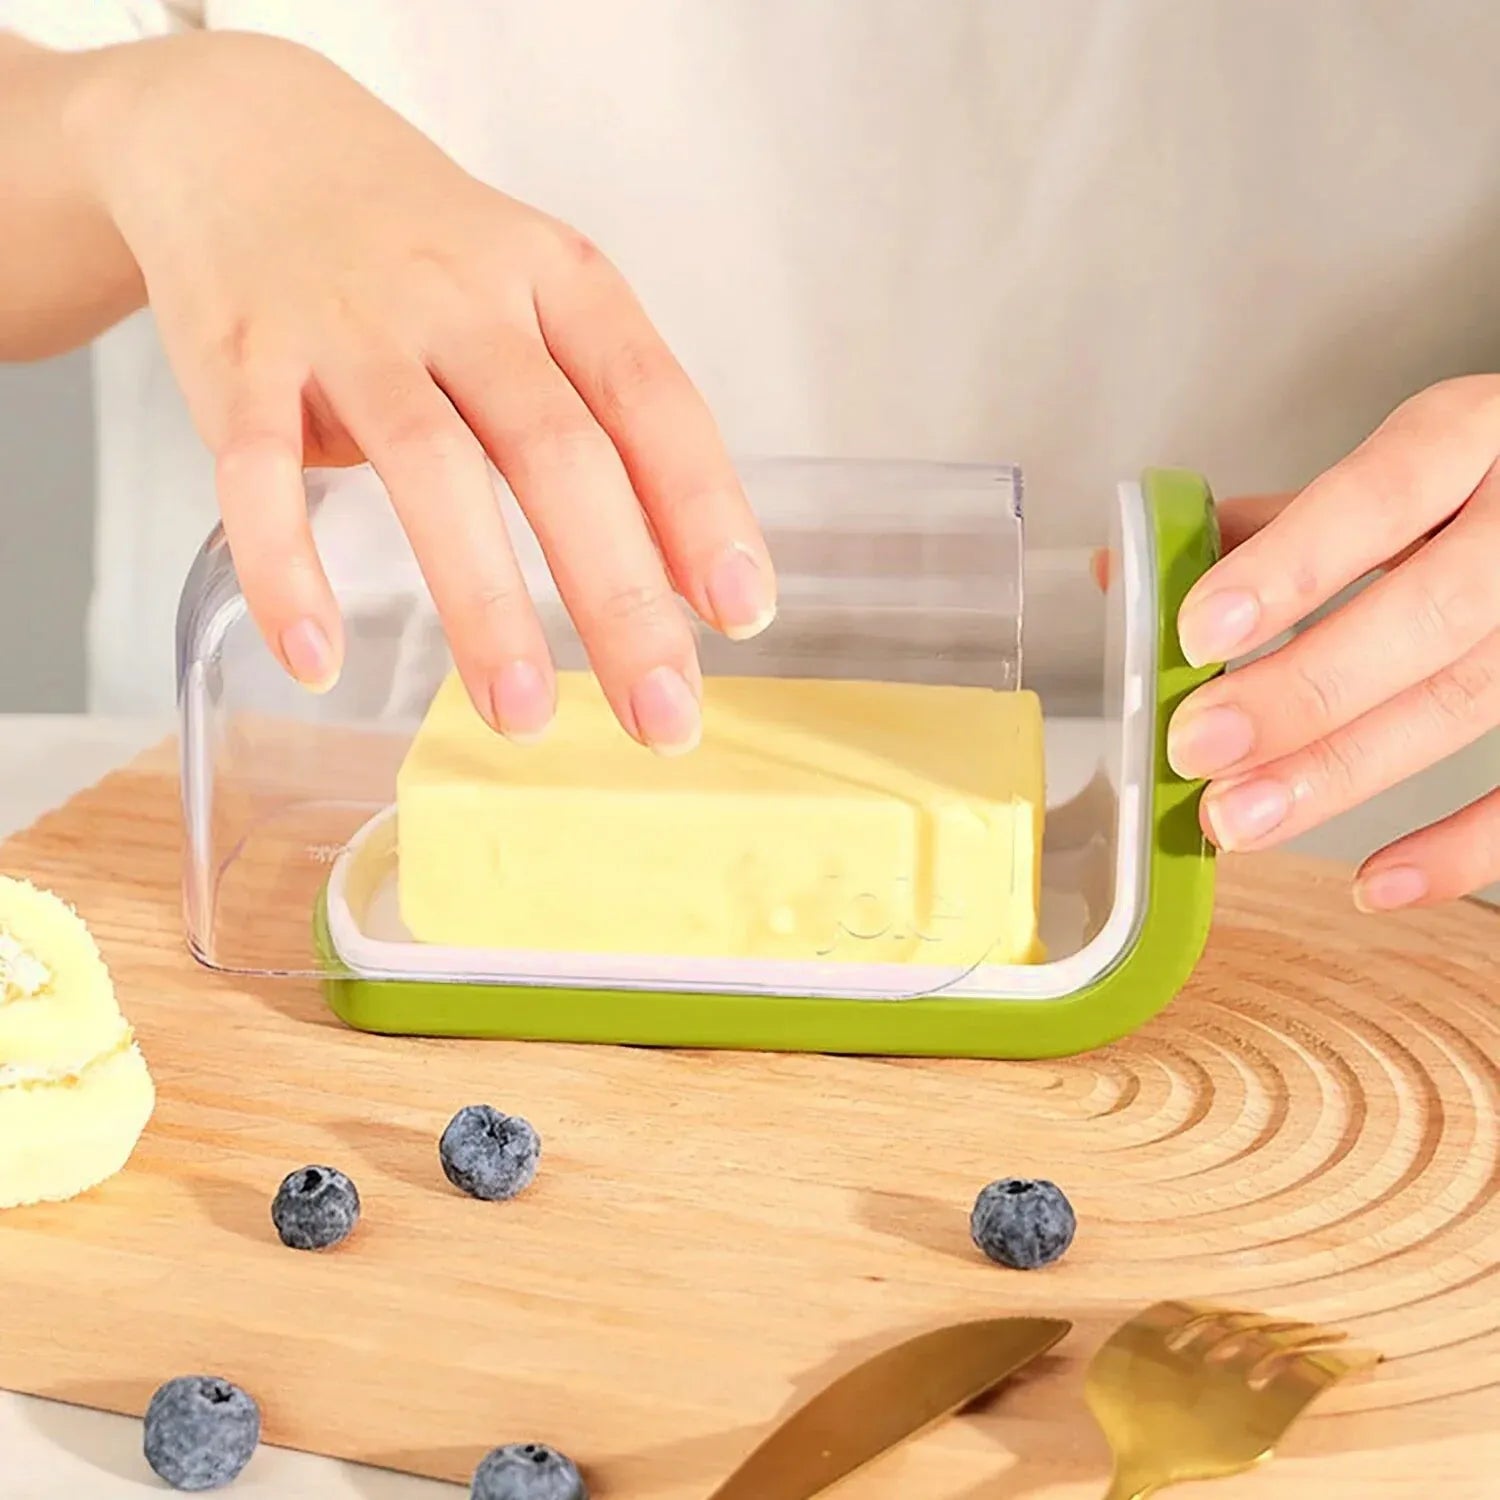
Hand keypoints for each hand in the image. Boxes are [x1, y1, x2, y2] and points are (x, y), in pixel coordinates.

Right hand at [83, 32, 773, 751]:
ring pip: (429, 466)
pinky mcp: (241, 356)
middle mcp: (462, 294)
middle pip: (558, 451)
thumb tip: (682, 575)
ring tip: (522, 715)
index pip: (652, 400)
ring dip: (483, 602)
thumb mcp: (536, 290)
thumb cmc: (422, 247)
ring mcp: (348, 323)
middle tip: (661, 717)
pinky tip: (318, 657)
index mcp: (557, 278)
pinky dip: (286, 568)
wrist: (245, 134)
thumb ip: (603, 413)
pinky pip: (259, 473)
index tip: (740, 616)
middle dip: (618, 597)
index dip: (703, 511)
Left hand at [1168, 375, 1499, 909]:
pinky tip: (1372, 880)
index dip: (1291, 565)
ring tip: (1239, 817)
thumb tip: (1127, 572)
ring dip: (1344, 770)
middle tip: (1199, 745)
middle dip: (1303, 690)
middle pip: (1431, 613)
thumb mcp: (1394, 470)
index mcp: (1473, 438)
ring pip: (1472, 698)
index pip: (1382, 493)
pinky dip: (1461, 846)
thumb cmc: (1479, 484)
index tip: (1199, 630)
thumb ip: (1274, 524)